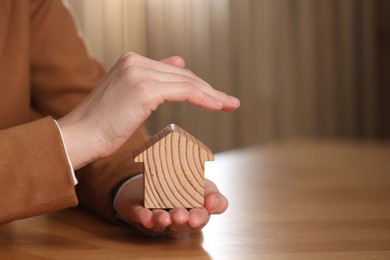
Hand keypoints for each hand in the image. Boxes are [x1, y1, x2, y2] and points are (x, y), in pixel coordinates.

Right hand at [58, 53, 239, 168]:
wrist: (79, 137)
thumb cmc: (102, 125)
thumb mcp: (129, 96)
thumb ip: (154, 79)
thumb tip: (179, 62)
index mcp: (131, 61)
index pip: (174, 71)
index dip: (197, 84)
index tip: (215, 96)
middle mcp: (136, 61)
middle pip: (183, 75)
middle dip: (209, 89)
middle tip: (229, 101)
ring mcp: (139, 73)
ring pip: (187, 82)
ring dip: (211, 95)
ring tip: (229, 104)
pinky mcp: (144, 88)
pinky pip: (184, 91)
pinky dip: (203, 98)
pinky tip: (217, 106)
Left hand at [114, 177, 227, 237]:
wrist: (152, 179)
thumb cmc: (181, 186)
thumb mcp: (202, 186)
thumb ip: (211, 193)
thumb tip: (212, 201)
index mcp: (193, 214)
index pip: (202, 217)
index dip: (203, 214)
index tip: (208, 205)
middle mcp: (175, 221)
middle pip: (180, 225)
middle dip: (182, 221)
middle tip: (183, 217)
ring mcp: (156, 218)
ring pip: (159, 224)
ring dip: (162, 221)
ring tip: (165, 218)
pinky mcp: (138, 212)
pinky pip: (139, 216)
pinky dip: (143, 217)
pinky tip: (146, 216)